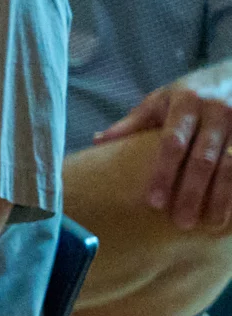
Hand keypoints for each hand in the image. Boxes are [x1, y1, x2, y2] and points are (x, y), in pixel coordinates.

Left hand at [99, 70, 231, 235]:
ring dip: (221, 196)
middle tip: (181, 221)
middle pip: (203, 159)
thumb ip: (134, 122)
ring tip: (209, 223)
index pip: (172, 144)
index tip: (154, 202)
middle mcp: (216, 111)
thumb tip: (97, 141)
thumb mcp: (161, 99)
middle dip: (192, 192)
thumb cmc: (191, 92)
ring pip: (231, 165)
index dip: (163, 174)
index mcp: (186, 103)